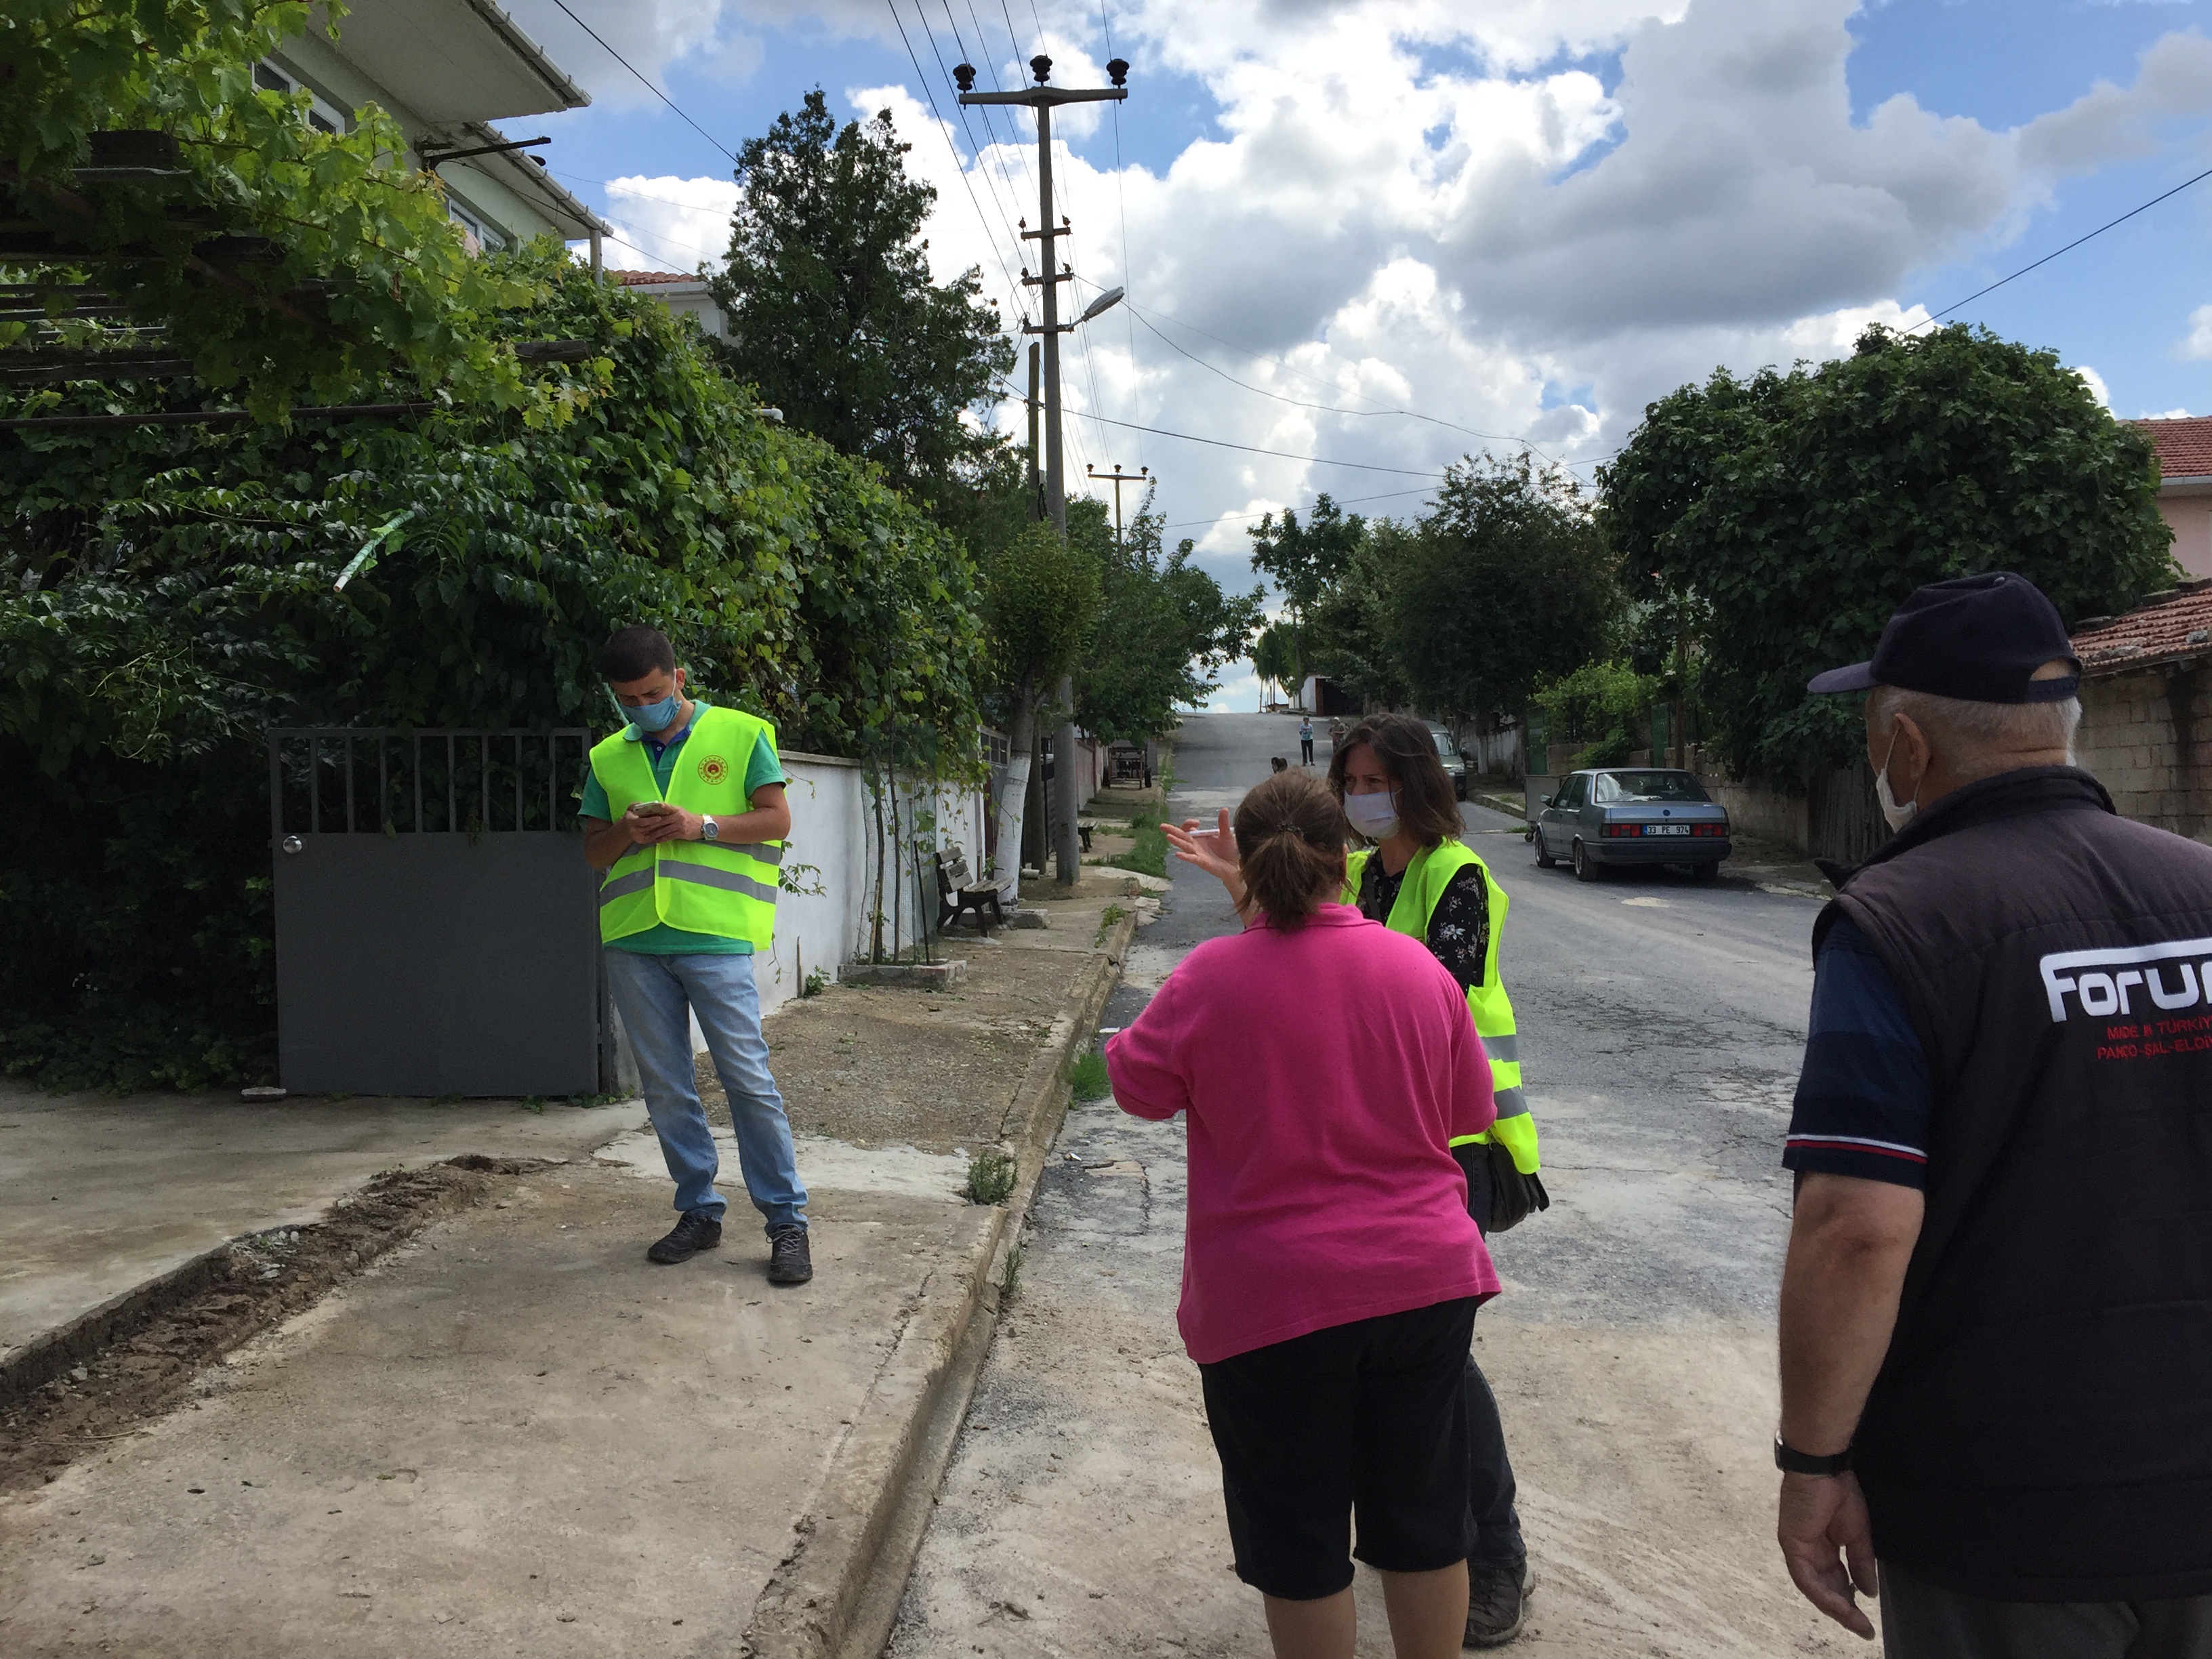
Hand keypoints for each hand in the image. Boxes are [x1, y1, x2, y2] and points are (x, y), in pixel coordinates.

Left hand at [623, 803, 691, 844]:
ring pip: (664, 830)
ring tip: (647, 835)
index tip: (646, 811)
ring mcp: (679, 825)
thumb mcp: (680, 811)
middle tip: (642, 827)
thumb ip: (670, 810)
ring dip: (654, 833)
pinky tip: (656, 840)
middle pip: (661, 821)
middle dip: (651, 825)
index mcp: (676, 810)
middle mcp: (678, 816)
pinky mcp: (681, 833)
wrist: (702, 826)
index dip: (656, 809)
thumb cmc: (688, 818)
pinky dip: (661, 839)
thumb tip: (657, 809)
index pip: (665, 807)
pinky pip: (669, 836)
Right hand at [1163, 809, 1238, 881]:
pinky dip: (1185, 857)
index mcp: (1200, 837)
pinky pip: (1192, 859)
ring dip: (1177, 841)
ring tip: (1168, 836)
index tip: (1197, 823)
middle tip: (1162, 826)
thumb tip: (1224, 809)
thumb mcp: (1226, 834)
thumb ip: (1223, 823)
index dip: (1189, 824)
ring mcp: (1198, 854)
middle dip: (1172, 830)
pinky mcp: (1202, 862)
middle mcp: (1196, 845)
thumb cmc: (1229, 851)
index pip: (1188, 829)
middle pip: (1182, 836)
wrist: (1235, 865)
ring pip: (1185, 846)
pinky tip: (1177, 854)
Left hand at [1777, 1471, 1878, 1639]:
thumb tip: (1869, 1591)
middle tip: (1863, 1628)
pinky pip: (1806, 1577)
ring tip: (1855, 1622)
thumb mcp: (1857, 1534)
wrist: (1824, 1466)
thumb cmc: (1840, 1490)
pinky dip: (1823, 1593)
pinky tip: (1841, 1605)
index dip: (1851, 1600)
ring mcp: (1798, 1548)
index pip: (1837, 1580)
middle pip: (1825, 1588)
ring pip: (1815, 1588)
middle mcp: (1810, 1551)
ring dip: (1835, 1607)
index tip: (1867, 1620)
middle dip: (1845, 1609)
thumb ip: (1861, 1562)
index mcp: (1825, 1546)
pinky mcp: (1791, 1544)